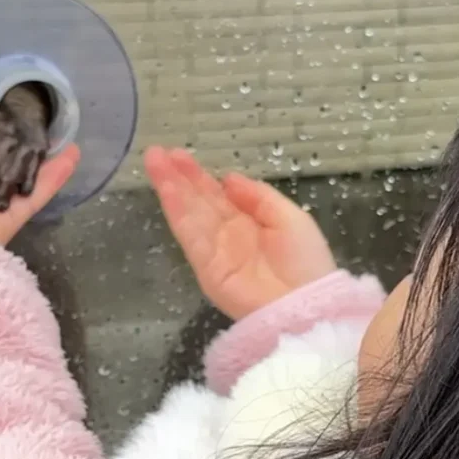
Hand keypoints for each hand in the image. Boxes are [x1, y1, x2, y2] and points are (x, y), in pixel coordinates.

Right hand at [145, 147, 336, 319]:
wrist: (304, 305)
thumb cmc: (305, 261)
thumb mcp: (290, 217)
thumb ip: (258, 196)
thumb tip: (228, 178)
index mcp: (250, 222)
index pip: (218, 195)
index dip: (200, 176)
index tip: (180, 156)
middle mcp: (228, 235)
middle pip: (199, 201)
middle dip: (178, 177)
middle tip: (158, 153)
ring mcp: (215, 251)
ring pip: (189, 213)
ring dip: (170, 187)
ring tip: (154, 161)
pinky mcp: (206, 267)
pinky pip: (189, 234)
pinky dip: (176, 210)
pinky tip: (166, 188)